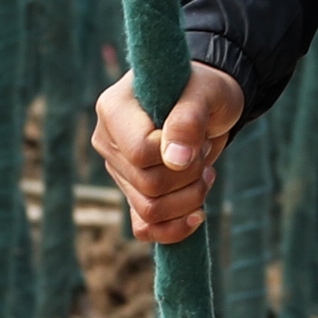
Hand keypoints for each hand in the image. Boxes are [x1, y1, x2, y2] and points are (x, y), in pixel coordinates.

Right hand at [93, 61, 245, 244]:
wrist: (209, 103)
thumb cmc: (205, 89)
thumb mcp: (206, 92)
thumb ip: (188, 120)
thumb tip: (175, 159)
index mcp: (114, 110)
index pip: (140, 154)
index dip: (176, 157)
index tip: (198, 138)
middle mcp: (108, 142)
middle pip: (148, 186)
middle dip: (189, 177)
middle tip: (205, 151)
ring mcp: (119, 170)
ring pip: (150, 211)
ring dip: (190, 199)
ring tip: (205, 172)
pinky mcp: (132, 192)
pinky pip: (145, 228)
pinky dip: (175, 228)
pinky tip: (198, 214)